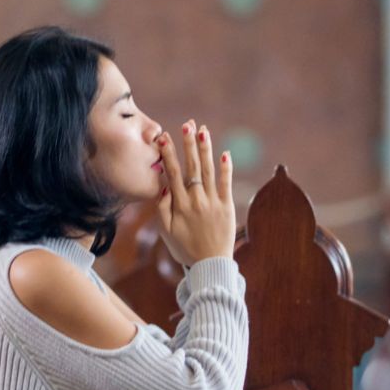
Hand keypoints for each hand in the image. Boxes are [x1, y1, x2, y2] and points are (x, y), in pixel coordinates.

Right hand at [155, 120, 235, 266]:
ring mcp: (213, 202)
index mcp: (179, 205)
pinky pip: (227, 184)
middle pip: (191, 166)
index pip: (172, 173)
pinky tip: (225, 153)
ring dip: (205, 149)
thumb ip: (162, 208)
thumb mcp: (166, 231)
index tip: (163, 137)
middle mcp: (196, 200)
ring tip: (203, 130)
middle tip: (186, 124)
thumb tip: (163, 185)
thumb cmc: (185, 249)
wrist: (210, 266)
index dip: (168, 153)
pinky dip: (226, 168)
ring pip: (208, 171)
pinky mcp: (227, 207)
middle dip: (188, 143)